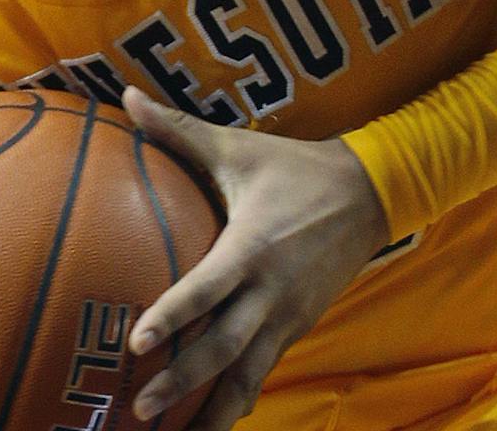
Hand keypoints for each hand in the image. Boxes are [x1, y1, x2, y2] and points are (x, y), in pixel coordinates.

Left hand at [122, 89, 389, 425]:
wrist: (370, 193)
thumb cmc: (293, 168)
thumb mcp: (238, 148)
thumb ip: (179, 131)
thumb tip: (126, 98)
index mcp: (252, 247)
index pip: (208, 288)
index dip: (174, 315)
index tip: (137, 342)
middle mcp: (270, 290)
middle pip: (225, 347)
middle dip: (183, 382)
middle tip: (141, 408)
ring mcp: (287, 315)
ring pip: (247, 374)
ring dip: (212, 411)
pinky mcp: (296, 328)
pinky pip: (262, 371)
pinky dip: (238, 400)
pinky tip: (211, 426)